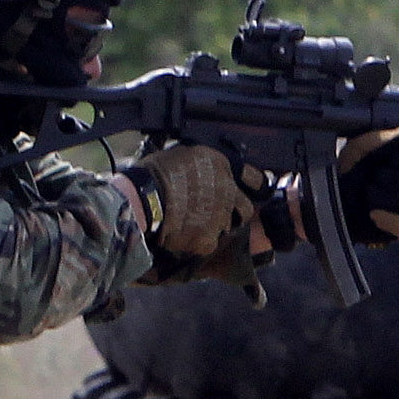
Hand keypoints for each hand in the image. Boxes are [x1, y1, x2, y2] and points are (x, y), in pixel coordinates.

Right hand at [129, 143, 255, 262]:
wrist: (144, 197)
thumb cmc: (156, 172)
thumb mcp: (183, 154)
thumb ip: (199, 165)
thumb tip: (200, 169)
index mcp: (222, 166)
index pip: (254, 177)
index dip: (254, 184)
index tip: (255, 189)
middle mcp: (229, 192)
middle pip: (244, 209)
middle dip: (234, 213)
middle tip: (214, 214)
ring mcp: (221, 218)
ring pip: (224, 227)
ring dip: (212, 227)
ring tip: (191, 226)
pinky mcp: (208, 240)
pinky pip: (207, 244)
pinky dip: (196, 243)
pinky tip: (181, 237)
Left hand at [261, 128, 398, 251]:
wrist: (322, 196)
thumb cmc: (342, 169)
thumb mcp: (357, 148)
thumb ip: (382, 138)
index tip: (388, 159)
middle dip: (397, 177)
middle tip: (376, 176)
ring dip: (390, 197)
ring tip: (368, 193)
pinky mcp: (393, 228)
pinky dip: (391, 219)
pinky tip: (373, 213)